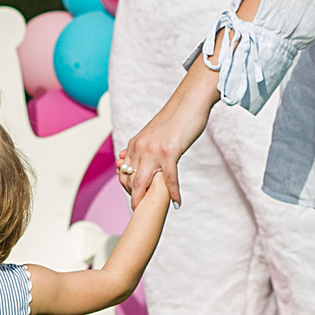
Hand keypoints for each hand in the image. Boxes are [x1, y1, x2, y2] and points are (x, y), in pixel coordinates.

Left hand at [119, 72, 217, 207]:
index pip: (124, 172)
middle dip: (133, 198)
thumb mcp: (152, 133)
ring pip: (144, 182)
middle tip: (140, 211)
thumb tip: (125, 161)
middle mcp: (140, 147)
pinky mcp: (170, 151)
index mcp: (135, 143)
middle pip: (131, 180)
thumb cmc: (175, 118)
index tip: (134, 197)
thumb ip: (141, 148)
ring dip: (147, 200)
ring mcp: (154, 150)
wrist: (189, 101)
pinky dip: (173, 193)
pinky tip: (177, 202)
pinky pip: (169, 178)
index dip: (128, 187)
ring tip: (151, 213)